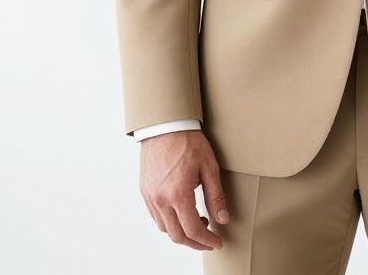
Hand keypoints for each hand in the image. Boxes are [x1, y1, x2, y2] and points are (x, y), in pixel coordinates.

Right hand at [139, 129, 229, 250]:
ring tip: (198, 222)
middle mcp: (161, 199)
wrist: (166, 124)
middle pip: (177, 235)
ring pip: (164, 228)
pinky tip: (181, 213)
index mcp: (178, 195)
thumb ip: (216, 196)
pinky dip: (169, 222)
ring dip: (181, 232)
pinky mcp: (145, 190)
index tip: (217, 243)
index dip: (207, 241)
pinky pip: (155, 216)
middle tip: (208, 240)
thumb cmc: (188, 141)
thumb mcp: (209, 167)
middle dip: (195, 243)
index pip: (193, 230)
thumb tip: (222, 219)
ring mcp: (150, 196)